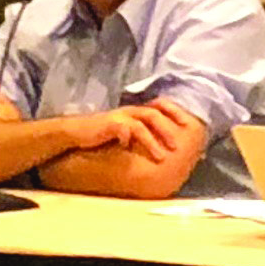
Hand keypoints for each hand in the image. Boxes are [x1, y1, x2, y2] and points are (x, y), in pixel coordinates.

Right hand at [83, 99, 197, 161]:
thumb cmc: (101, 136)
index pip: (160, 109)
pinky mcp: (110, 123)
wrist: (77, 133)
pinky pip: (125, 128)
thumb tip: (160, 151)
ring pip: (143, 122)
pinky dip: (131, 137)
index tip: (188, 129)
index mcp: (136, 113)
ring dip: (154, 140)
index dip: (174, 116)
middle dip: (169, 129)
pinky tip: (132, 149)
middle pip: (155, 114)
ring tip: (162, 156)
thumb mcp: (124, 135)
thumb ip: (140, 138)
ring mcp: (120, 116)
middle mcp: (130, 112)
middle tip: (178, 145)